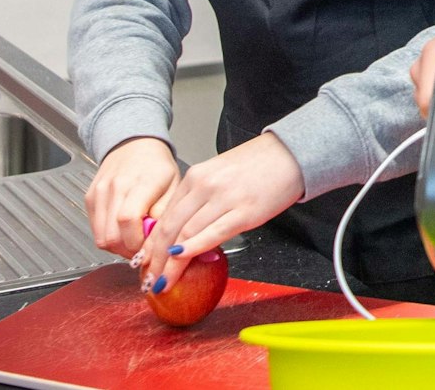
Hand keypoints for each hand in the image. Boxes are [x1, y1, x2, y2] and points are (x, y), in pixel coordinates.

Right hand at [83, 136, 178, 256]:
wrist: (134, 144)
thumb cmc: (157, 166)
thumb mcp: (174, 186)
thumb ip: (165, 214)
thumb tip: (156, 241)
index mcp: (140, 182)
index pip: (128, 220)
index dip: (137, 242)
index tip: (149, 247)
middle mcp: (115, 187)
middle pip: (112, 236)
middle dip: (129, 251)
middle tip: (143, 248)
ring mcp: (99, 193)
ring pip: (101, 238)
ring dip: (118, 247)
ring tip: (133, 239)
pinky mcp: (89, 199)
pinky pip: (95, 231)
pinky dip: (109, 238)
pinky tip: (123, 231)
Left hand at [138, 132, 304, 293]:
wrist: (290, 153)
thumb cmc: (257, 166)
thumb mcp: (219, 176)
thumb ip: (200, 202)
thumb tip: (185, 235)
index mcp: (195, 177)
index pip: (164, 216)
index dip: (151, 245)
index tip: (144, 263)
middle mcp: (204, 186)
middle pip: (169, 228)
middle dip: (155, 259)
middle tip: (148, 280)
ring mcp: (223, 199)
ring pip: (186, 235)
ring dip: (171, 264)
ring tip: (162, 282)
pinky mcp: (244, 212)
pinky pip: (212, 234)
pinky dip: (193, 250)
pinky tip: (182, 262)